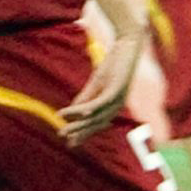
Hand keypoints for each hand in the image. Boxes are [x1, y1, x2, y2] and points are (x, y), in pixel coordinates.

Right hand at [58, 26, 143, 146]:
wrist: (127, 47)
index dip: (83, 134)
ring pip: (95, 116)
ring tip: (63, 128)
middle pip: (96, 124)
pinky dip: (84, 109)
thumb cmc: (112, 65)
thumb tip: (73, 112)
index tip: (69, 143)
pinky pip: (98, 103)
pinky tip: (74, 113)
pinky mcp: (116, 89)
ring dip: (78, 124)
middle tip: (63, 138)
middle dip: (79, 132)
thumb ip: (85, 98)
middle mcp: (117, 106)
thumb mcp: (95, 83)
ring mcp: (117, 99)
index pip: (96, 124)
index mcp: (113, 106)